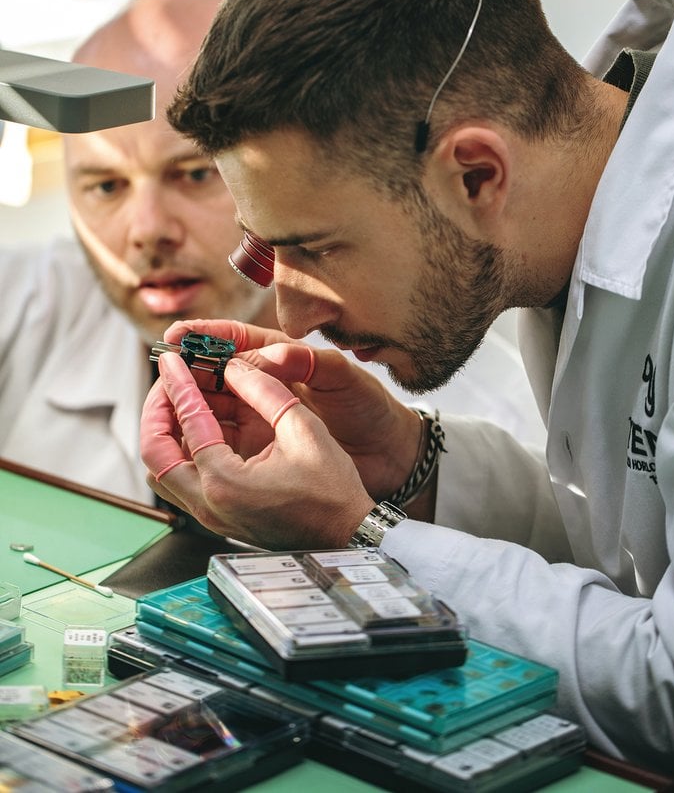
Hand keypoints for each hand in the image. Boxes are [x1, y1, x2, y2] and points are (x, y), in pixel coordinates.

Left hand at [142, 350, 374, 547]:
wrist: (346, 537)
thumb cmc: (332, 491)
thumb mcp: (304, 429)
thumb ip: (265, 391)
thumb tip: (236, 366)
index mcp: (226, 483)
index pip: (188, 422)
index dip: (178, 384)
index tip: (172, 360)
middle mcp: (209, 505)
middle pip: (156, 454)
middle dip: (156, 411)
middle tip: (169, 382)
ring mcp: (211, 516)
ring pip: (163, 472)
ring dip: (165, 434)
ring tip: (182, 402)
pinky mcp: (218, 518)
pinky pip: (183, 483)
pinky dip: (183, 451)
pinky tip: (203, 427)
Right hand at [161, 319, 422, 499]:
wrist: (391, 457)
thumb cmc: (372, 409)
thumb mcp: (345, 379)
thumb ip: (310, 363)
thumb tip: (268, 356)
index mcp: (282, 358)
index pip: (234, 339)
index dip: (203, 335)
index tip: (176, 335)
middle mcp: (264, 385)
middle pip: (212, 373)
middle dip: (185, 371)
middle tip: (163, 375)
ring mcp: (258, 417)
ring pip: (209, 407)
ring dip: (186, 405)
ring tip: (165, 406)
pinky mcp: (257, 448)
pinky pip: (219, 440)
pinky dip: (199, 437)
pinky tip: (184, 439)